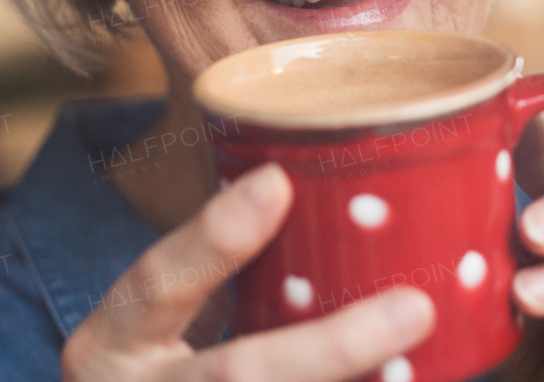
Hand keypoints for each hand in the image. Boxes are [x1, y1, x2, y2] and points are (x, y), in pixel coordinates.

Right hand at [61, 163, 435, 381]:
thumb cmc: (153, 367)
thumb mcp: (155, 319)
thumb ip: (215, 266)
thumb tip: (306, 182)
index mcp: (113, 345)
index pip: (154, 286)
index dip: (213, 239)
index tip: (276, 181)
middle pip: (236, 378)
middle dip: (330, 349)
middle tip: (416, 310)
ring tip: (430, 367)